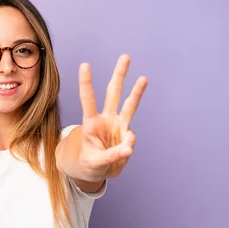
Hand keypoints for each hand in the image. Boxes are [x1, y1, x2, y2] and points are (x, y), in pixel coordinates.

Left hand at [77, 54, 146, 181]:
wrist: (97, 171)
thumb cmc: (90, 164)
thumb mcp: (95, 163)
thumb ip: (112, 156)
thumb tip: (129, 148)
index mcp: (90, 123)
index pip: (88, 100)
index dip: (86, 83)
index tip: (85, 65)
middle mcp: (105, 119)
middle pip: (113, 93)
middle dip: (119, 75)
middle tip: (125, 56)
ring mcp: (118, 126)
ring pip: (129, 105)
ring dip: (137, 91)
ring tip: (143, 78)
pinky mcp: (127, 135)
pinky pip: (131, 138)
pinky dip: (128, 146)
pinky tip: (121, 153)